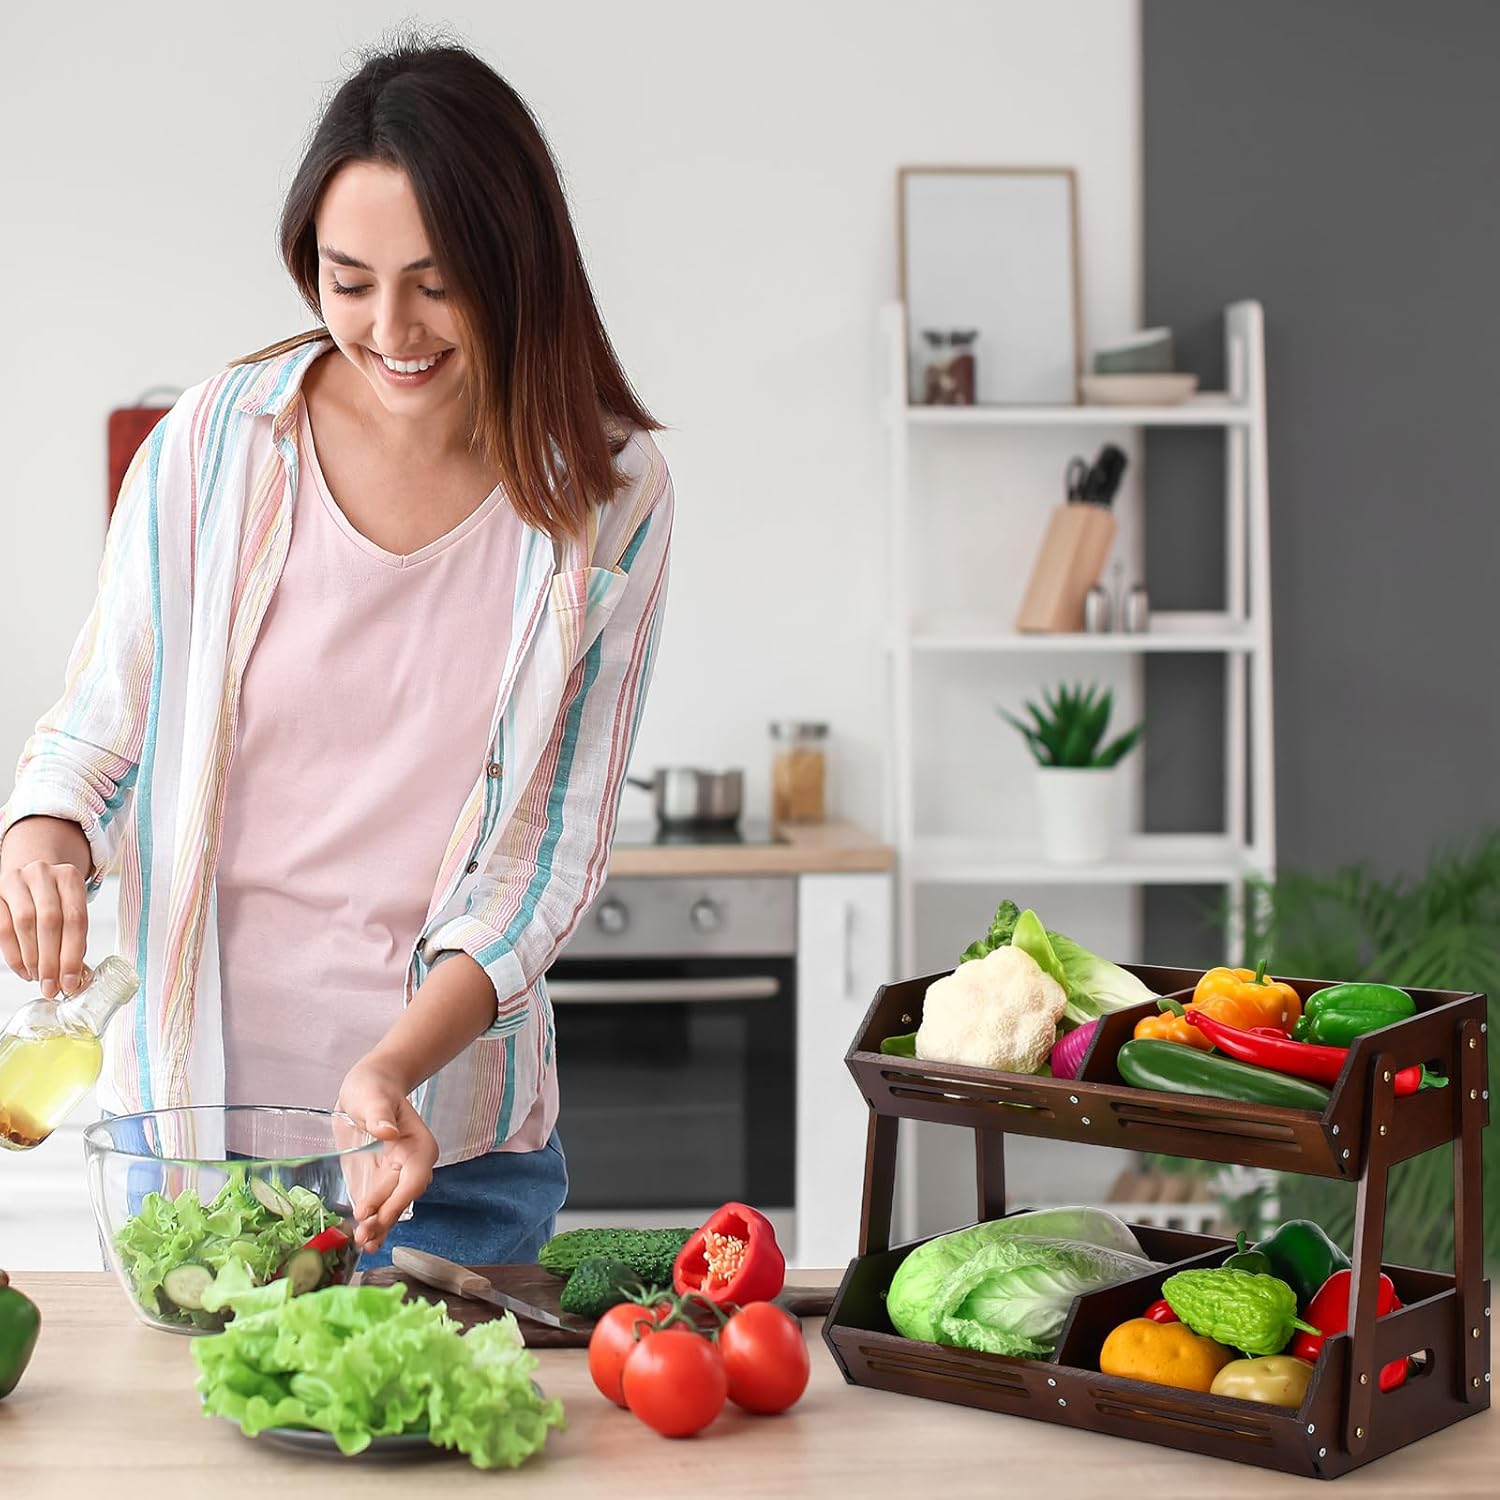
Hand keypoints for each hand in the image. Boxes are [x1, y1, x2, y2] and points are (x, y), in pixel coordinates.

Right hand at [0, 858, 88, 997]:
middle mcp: (43, 875)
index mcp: (70, 877)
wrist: (30, 878)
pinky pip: (3, 928)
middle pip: (50, 921)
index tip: (71, 981)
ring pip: (24, 924)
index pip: (75, 919)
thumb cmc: (55, 899)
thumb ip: (75, 939)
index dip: (73, 954)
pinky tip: (23, 969)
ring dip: (32, 958)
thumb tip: (74, 977)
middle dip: (51, 960)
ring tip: (38, 978)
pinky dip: (13, 954)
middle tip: (52, 986)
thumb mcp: (72, 909)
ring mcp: (16, 882)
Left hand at [336, 1057, 437, 1253]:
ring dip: (379, 1227)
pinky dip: (370, 1223)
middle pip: (401, 1199)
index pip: (413, 1179)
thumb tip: (388, 1132)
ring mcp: (392, 1177)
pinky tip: (361, 1240)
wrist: (366, 1089)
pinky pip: (375, 1206)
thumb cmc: (374, 1088)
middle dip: (384, 1219)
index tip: (372, 1211)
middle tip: (363, 1236)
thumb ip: (380, 1115)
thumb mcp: (375, 1097)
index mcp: (419, 1147)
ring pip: (390, 1208)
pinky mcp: (374, 1182)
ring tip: (364, 1245)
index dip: (395, 1198)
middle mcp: (410, 1166)